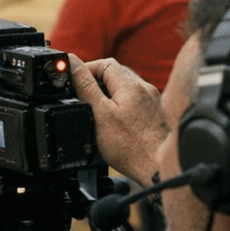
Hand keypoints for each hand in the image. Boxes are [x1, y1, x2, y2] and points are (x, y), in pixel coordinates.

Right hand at [68, 57, 166, 183]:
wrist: (157, 168)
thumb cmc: (129, 146)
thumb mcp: (98, 113)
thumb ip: (85, 85)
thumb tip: (71, 62)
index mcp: (130, 85)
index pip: (104, 63)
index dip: (86, 69)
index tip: (74, 81)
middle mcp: (145, 89)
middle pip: (116, 74)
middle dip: (97, 81)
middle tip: (82, 95)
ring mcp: (152, 102)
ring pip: (126, 88)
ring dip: (110, 93)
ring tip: (98, 110)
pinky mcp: (155, 115)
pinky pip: (135, 101)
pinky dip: (122, 105)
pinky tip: (116, 121)